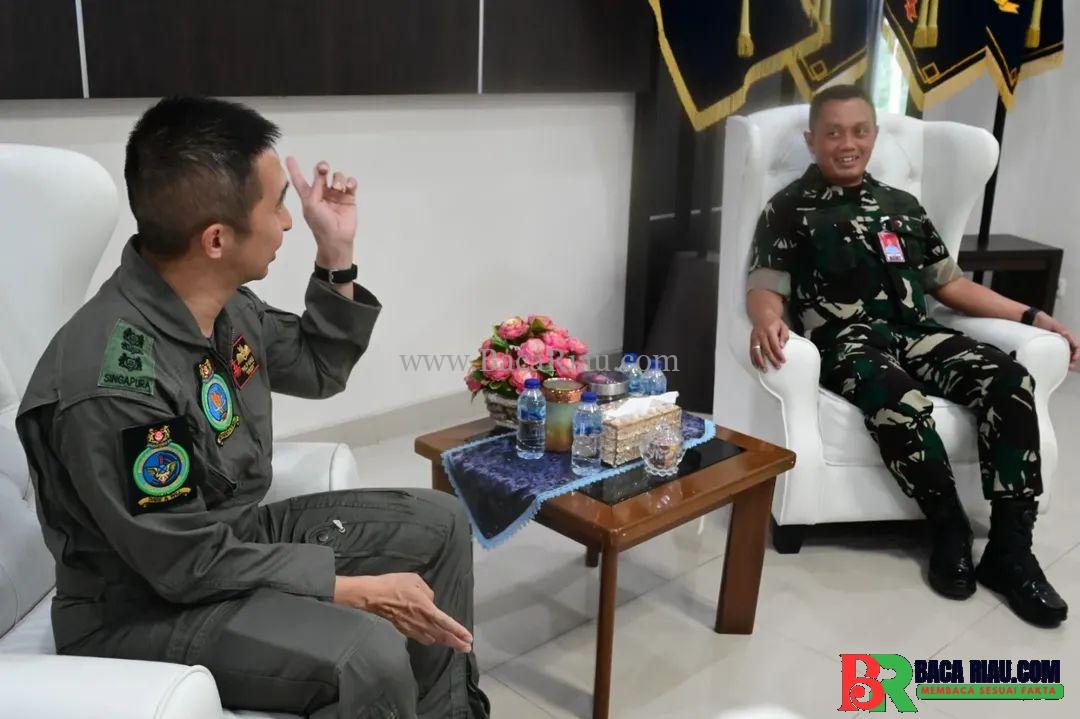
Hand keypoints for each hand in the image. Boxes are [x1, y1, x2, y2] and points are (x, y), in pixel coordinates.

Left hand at [285, 157, 356, 267]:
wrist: (337, 238)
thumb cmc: (320, 224)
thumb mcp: (311, 205)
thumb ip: (315, 188)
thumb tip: (321, 173)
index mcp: (309, 196)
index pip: (300, 180)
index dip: (294, 169)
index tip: (289, 157)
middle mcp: (322, 193)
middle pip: (321, 174)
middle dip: (322, 168)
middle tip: (323, 169)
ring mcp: (336, 195)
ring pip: (337, 177)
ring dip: (338, 179)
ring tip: (338, 189)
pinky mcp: (348, 198)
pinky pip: (350, 184)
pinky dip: (350, 182)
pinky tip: (349, 186)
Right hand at [334, 574, 472, 652]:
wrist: (373, 596)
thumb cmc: (395, 584)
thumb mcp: (415, 580)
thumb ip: (427, 592)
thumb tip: (430, 602)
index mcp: (426, 608)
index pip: (446, 622)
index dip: (458, 631)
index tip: (468, 638)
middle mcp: (421, 621)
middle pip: (442, 635)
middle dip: (456, 643)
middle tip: (467, 648)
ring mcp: (412, 628)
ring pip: (432, 639)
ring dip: (445, 642)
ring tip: (455, 646)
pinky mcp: (404, 630)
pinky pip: (421, 638)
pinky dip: (431, 639)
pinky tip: (434, 640)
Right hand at [749, 316, 788, 371]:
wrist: (762, 315)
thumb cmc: (774, 322)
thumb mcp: (783, 326)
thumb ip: (784, 336)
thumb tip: (781, 346)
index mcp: (770, 331)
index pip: (775, 345)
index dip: (779, 354)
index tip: (783, 360)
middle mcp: (761, 335)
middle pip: (766, 350)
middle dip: (772, 360)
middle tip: (777, 366)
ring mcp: (755, 338)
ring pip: (757, 352)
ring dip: (760, 362)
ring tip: (764, 370)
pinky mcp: (751, 341)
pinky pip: (751, 352)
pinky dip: (753, 360)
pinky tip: (756, 366)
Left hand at [1034, 312, 1079, 369]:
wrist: (1031, 320)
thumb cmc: (1044, 321)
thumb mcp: (1054, 325)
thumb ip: (1061, 330)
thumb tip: (1066, 335)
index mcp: (1065, 337)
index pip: (1076, 346)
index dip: (1077, 352)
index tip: (1075, 358)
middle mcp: (1061, 342)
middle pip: (1070, 353)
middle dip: (1072, 360)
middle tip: (1070, 366)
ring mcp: (1054, 345)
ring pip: (1062, 355)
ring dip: (1065, 362)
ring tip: (1065, 368)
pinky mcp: (1046, 348)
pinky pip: (1053, 356)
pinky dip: (1056, 361)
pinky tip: (1055, 366)